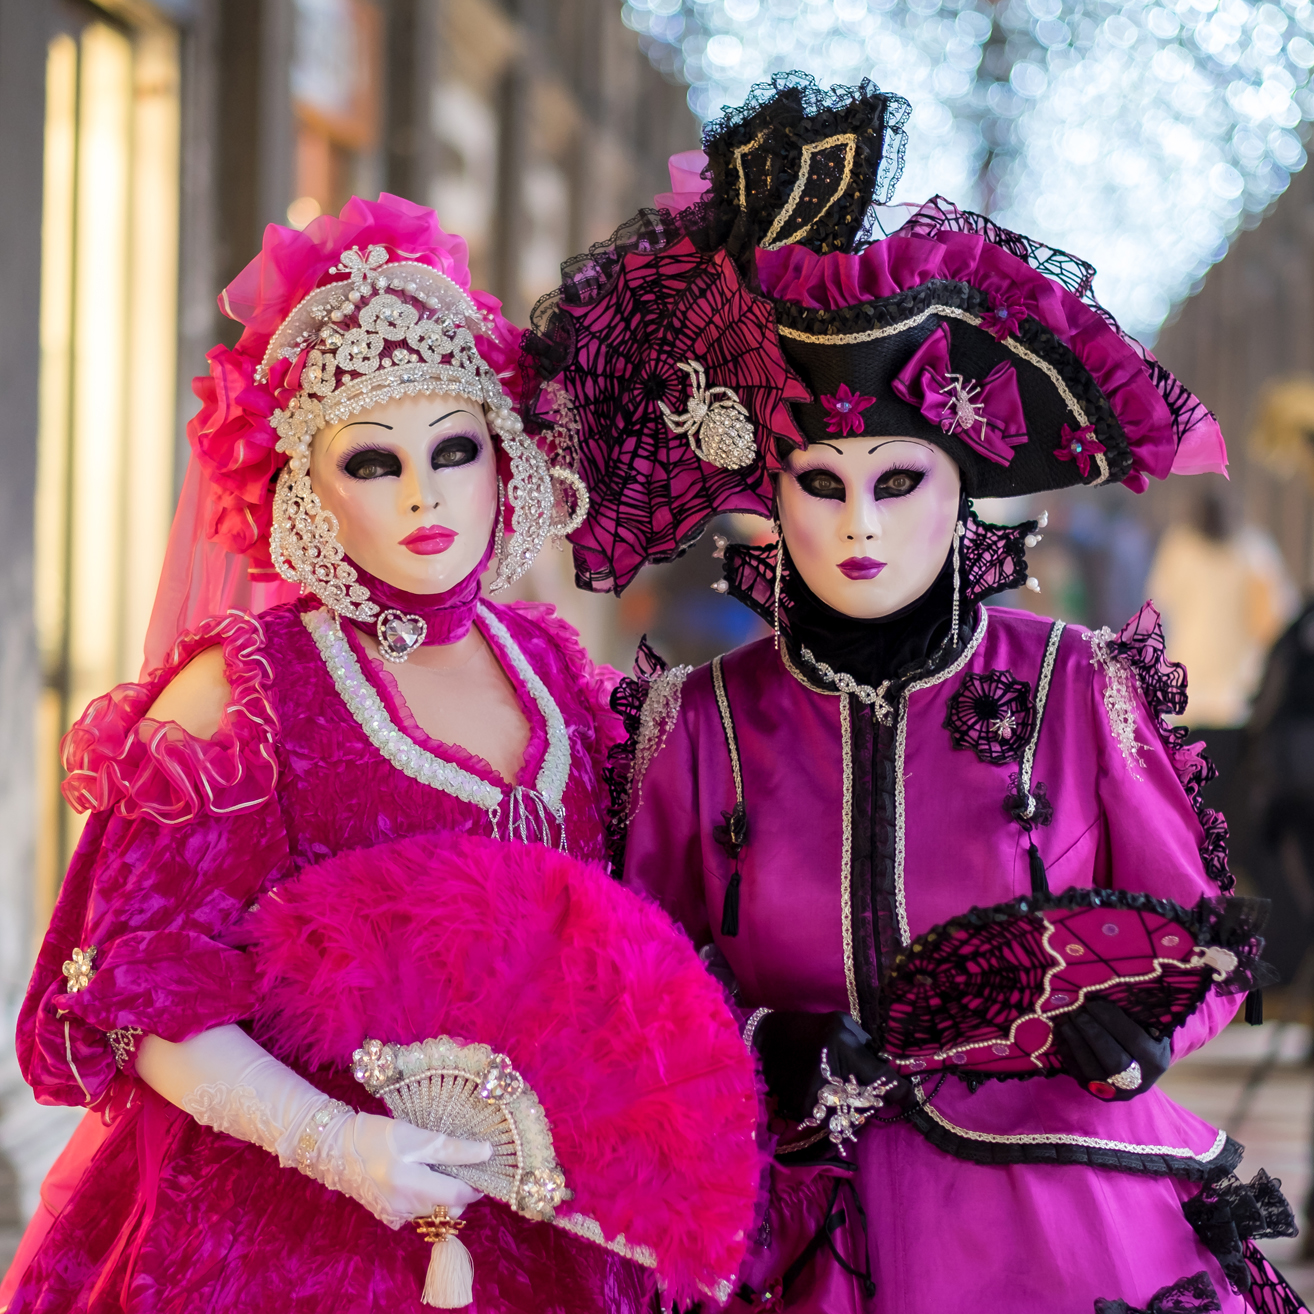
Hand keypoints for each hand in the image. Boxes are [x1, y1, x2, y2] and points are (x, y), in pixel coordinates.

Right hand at [341, 1111, 489, 1224]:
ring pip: (434, 1211)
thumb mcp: (414, 1136)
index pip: (458, 1197)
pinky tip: (420, 1177)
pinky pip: (417, 1211)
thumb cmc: (375, 1136)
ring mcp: (395, 1216)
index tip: (483, 1166)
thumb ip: (450, 1148)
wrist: (334, 1148)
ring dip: (443, 1193)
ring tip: (439, 1166)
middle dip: (460, 1189)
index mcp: (412, 1188)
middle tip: (460, 1163)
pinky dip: (426, 1198)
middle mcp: (405, 1210)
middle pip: (448, 1208)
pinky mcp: (388, 1215)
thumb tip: (486, 1153)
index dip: (475, 1183)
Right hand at [753, 1010, 910, 1121]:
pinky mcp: (802, 1109)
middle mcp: (833, 1079)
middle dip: (872, 1100)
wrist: (770, 1037)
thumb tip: (884, 1064)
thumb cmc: (810, 1027)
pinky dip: (831, 1110)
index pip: (884, 1080)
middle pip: (867, 1105)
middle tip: (867, 1092)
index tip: (912, 1098)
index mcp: (845, 1053)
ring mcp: (816, 1099)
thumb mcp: (842, 1025)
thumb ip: (866, 1045)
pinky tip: (823, 1094)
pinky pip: (827, 1116)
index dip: (904, 1092)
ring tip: (841, 1092)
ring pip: (847, 1115)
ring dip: (850, 1108)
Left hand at [1055, 996, 1170, 1100]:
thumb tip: (1104, 989)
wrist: (1139, 1067)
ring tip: (1064, 1020)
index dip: (1110, 1019)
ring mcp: (1116, 1091)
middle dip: (1091, 1032)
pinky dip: (1066, 1052)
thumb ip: (1133, 1012)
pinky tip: (1060, 1034)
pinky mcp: (1096, 1093)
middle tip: (1076, 1012)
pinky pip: (1077, 1074)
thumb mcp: (1148, 1025)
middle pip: (1112, 1059)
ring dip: (1074, 1042)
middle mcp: (1139, 1082)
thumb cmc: (1143, 1036)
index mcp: (1155, 1060)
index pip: (1132, 1039)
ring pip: (1091, 1070)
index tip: (1093, 1002)